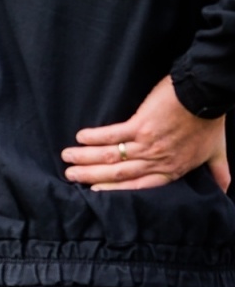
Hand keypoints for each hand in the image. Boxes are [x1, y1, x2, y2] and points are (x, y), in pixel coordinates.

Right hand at [61, 75, 228, 190]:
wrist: (205, 95)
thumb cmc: (210, 122)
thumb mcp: (217, 152)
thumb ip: (219, 172)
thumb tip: (227, 190)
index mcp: (172, 169)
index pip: (138, 186)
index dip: (115, 190)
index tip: (95, 190)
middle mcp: (157, 160)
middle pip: (118, 173)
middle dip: (91, 175)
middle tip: (70, 175)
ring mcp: (147, 144)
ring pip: (110, 156)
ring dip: (85, 158)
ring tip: (67, 158)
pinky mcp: (140, 125)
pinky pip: (111, 135)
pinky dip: (94, 137)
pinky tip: (80, 137)